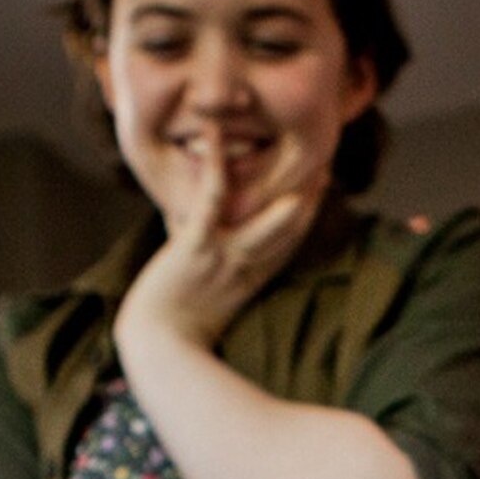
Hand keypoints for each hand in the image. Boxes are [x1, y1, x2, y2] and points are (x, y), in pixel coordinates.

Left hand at [119, 133, 326, 351]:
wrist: (155, 347)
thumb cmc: (176, 327)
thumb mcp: (210, 300)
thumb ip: (224, 276)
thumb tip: (226, 255)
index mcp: (252, 279)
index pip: (289, 243)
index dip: (308, 214)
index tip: (321, 186)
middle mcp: (246, 266)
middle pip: (288, 228)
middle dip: (310, 195)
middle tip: (324, 159)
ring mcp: (224, 255)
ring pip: (267, 217)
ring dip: (288, 183)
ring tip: (301, 149)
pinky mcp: (196, 246)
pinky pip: (211, 200)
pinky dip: (214, 164)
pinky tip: (214, 132)